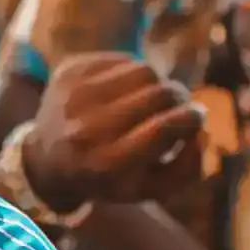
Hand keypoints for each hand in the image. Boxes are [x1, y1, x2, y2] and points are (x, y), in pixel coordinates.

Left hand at [21, 54, 205, 214]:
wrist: (48, 159)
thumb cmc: (109, 177)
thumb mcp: (150, 189)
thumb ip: (187, 169)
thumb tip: (202, 132)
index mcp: (107, 164)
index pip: (163, 128)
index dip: (191, 118)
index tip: (198, 116)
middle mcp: (87, 128)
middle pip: (158, 94)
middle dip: (179, 98)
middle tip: (179, 105)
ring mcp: (74, 95)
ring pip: (143, 70)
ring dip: (157, 83)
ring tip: (151, 99)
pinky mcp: (68, 70)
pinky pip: (122, 59)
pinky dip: (133, 73)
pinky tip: (125, 91)